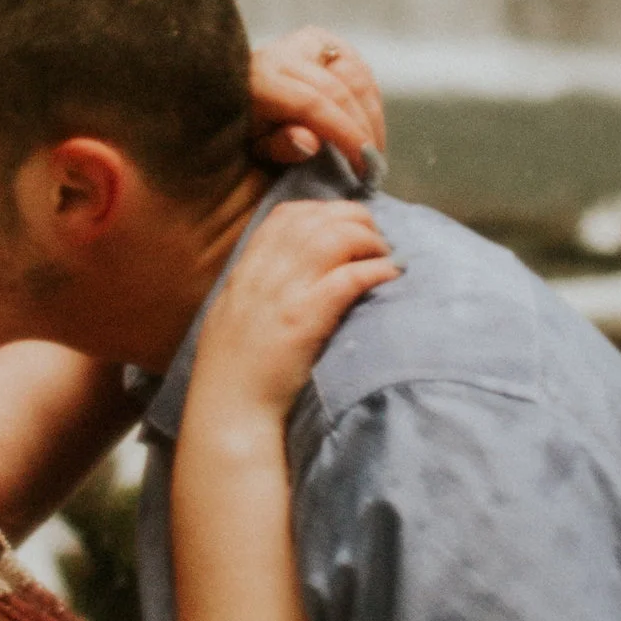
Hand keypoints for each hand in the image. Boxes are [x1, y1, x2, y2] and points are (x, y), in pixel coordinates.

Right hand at [193, 198, 398, 413]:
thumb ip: (260, 285)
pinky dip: (374, 270)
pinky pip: (347, 278)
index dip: (324, 211)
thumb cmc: (235, 369)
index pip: (287, 215)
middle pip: (317, 219)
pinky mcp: (304, 320)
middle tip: (377, 240)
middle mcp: (264, 273)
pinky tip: (390, 275)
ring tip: (387, 256)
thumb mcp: (235, 312)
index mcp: (247, 269)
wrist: (229, 409)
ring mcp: (283, 294)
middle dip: (356, 220)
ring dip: (369, 240)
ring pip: (334, 238)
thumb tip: (297, 268)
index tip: (346, 225)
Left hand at [248, 27, 386, 172]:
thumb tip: (310, 142)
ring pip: (357, 76)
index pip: (312, 104)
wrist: (244, 90)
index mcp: (261, 78)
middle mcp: (285, 52)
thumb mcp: (256, 146)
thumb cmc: (250, 126)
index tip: (362, 164)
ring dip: (372, 115)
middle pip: (339, 90)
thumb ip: (281, 146)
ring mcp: (309, 41)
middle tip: (374, 163)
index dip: (343, 134)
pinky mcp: (328, 40)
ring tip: (374, 149)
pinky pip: (361, 68)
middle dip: (363, 129)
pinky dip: (371, 99)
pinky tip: (371, 125)